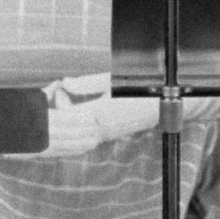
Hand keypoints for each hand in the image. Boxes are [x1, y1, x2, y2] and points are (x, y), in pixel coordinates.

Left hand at [37, 92, 159, 157]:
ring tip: (69, 100)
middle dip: (60, 110)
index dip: (59, 100)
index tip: (62, 85)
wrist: (160, 106)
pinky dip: (79, 124)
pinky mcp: (108, 137)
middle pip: (69, 126)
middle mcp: (100, 129)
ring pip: (76, 133)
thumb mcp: (110, 81)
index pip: (67, 113)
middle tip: (61, 91)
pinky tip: (79, 108)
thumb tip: (65, 83)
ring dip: (69, 119)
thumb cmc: (137, 89)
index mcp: (99, 114)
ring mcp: (105, 135)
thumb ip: (85, 83)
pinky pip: (86, 135)